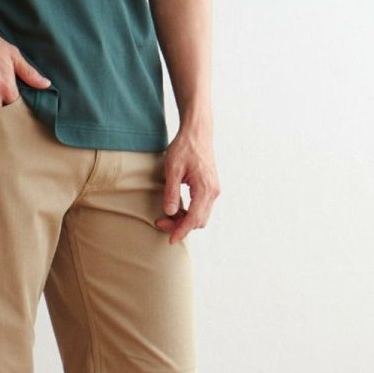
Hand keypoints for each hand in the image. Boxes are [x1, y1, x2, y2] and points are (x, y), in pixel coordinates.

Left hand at [154, 122, 219, 243]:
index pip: (194, 219)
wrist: (197, 132)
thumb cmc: (184, 147)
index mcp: (205, 189)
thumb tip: (169, 212)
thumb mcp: (172, 169)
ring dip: (185, 220)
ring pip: (201, 216)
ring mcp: (214, 190)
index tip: (170, 240)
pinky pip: (202, 207)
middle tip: (160, 222)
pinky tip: (176, 208)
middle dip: (180, 226)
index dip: (181, 231)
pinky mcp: (211, 187)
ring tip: (166, 215)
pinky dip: (190, 212)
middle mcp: (213, 192)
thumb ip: (171, 192)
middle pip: (198, 221)